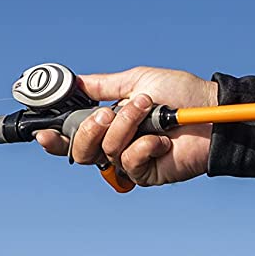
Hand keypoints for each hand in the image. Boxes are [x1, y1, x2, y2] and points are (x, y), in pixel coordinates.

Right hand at [34, 66, 217, 186]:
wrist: (212, 111)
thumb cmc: (180, 94)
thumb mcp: (135, 81)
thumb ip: (101, 86)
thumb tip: (71, 82)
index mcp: (109, 123)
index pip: (73, 136)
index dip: (54, 138)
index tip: (42, 131)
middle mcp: (116, 143)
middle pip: (81, 150)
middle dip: (90, 129)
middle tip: (107, 113)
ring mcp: (131, 160)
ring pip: (106, 151)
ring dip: (127, 126)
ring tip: (148, 110)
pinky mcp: (147, 174)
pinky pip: (130, 162)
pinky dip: (145, 146)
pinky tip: (162, 139)